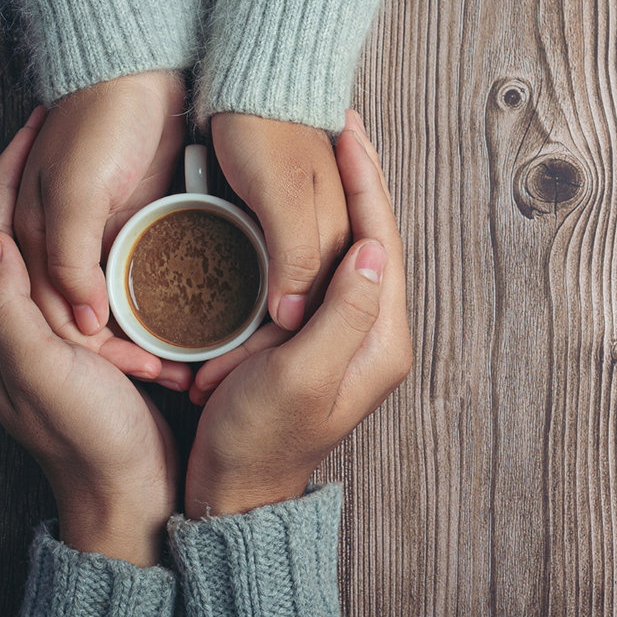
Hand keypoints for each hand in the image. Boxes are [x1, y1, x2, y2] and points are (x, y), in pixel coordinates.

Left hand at [0, 108, 179, 565]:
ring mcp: (35, 336)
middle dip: (23, 179)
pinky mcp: (68, 345)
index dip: (6, 176)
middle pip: (5, 234)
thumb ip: (8, 309)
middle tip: (53, 131)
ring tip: (81, 165)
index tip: (34, 128)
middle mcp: (0, 328)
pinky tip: (109, 224)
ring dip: (51, 205)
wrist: (124, 490)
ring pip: (36, 252)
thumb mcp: (42, 371)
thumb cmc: (87, 435)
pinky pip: (66, 278)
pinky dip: (80, 242)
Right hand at [14, 70, 191, 391]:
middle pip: (86, 321)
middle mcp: (64, 244)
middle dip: (123, 356)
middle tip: (170, 377)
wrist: (143, 69)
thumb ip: (68, 256)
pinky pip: (147, 277)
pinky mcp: (140, 222)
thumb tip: (83, 321)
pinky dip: (165, 306)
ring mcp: (103, 234)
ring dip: (146, 338)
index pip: (54, 318)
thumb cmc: (101, 124)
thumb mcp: (76, 192)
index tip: (138, 372)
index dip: (94, 350)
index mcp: (33, 239)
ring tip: (185, 365)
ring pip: (118, 307)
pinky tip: (195, 327)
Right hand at [184, 111, 411, 516]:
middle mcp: (374, 335)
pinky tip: (297, 205)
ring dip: (341, 200)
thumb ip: (342, 314)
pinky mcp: (317, 339)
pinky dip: (314, 230)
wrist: (234, 493)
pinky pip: (324, 271)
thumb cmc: (260, 441)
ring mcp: (347, 337)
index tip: (349, 133)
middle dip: (360, 181)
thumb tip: (372, 248)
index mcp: (382, 340)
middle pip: (374, 239)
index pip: (383, 243)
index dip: (367, 184)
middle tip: (345, 124)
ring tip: (329, 148)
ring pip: (350, 250)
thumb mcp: (301, 376)